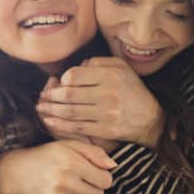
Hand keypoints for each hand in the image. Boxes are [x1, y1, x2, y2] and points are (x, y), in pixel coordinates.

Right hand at [0, 140, 116, 193]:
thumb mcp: (68, 145)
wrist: (17, 171)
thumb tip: (113, 166)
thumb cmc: (47, 155)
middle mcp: (65, 181)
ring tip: (67, 185)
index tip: (92, 172)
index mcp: (72, 163)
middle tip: (80, 179)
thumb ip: (94, 152)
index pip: (106, 180)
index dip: (102, 176)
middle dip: (93, 187)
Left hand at [36, 57, 164, 148]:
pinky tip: (49, 121)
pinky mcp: (105, 130)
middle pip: (68, 94)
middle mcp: (109, 93)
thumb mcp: (121, 68)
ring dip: (50, 111)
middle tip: (41, 98)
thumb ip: (98, 62)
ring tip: (41, 109)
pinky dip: (59, 125)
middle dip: (50, 97)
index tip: (57, 84)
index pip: (74, 75)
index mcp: (111, 75)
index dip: (61, 80)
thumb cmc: (132, 90)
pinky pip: (76, 127)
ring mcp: (107, 113)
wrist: (152, 120)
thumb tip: (77, 66)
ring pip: (70, 111)